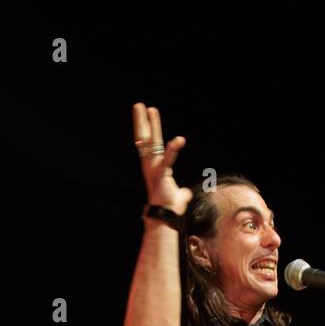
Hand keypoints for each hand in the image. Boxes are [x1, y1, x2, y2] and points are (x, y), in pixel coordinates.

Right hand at [132, 102, 192, 216]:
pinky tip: (179, 139)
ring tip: (150, 109)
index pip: (149, 145)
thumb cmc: (170, 209)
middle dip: (143, 122)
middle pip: (144, 140)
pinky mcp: (161, 177)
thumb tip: (185, 194)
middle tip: (139, 105)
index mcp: (155, 168)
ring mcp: (154, 171)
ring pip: (151, 144)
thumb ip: (181, 192)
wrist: (165, 220)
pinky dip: (173, 150)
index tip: (147, 116)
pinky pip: (167, 160)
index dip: (148, 130)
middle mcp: (151, 167)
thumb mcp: (178, 196)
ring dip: (151, 126)